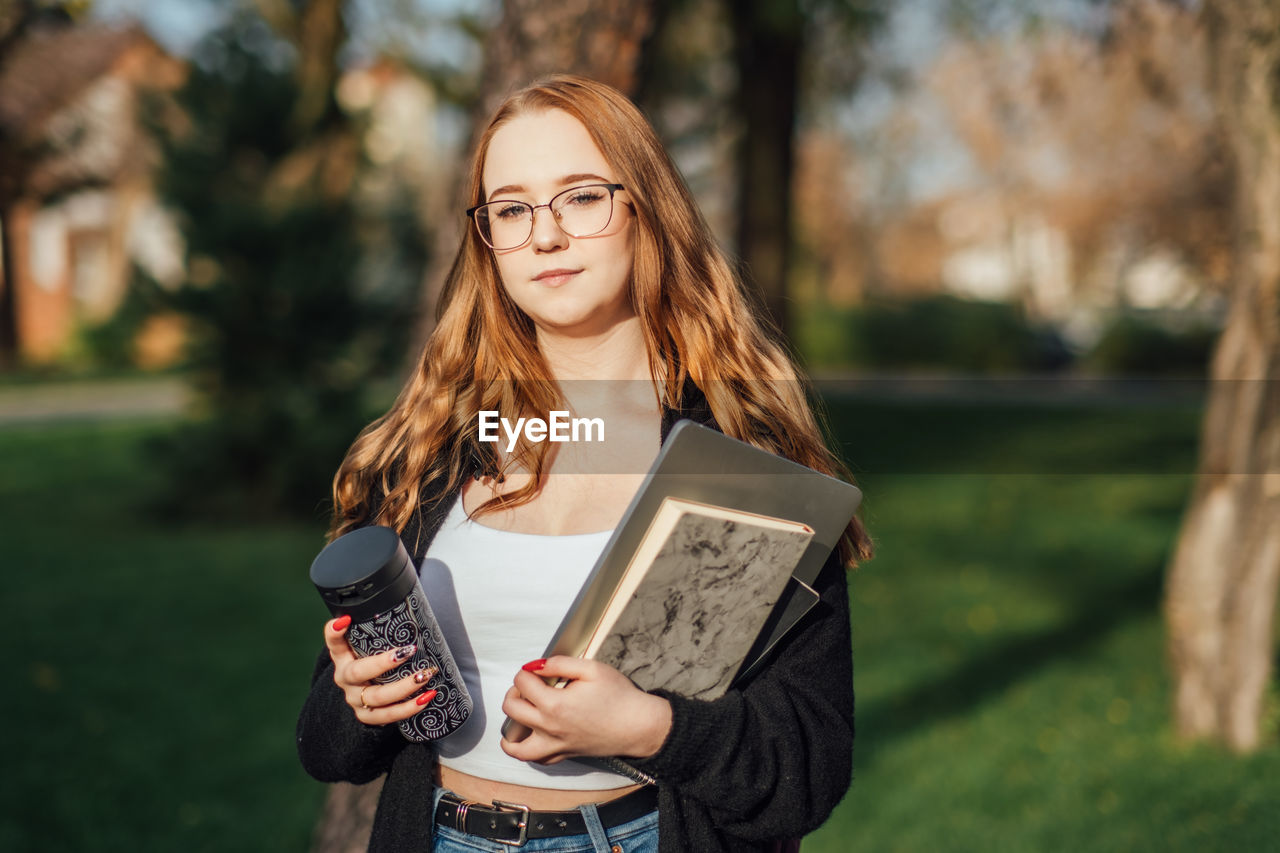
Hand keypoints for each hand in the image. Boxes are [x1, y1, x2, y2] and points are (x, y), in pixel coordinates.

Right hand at [323, 615, 438, 725]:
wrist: (367, 695)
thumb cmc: (374, 662)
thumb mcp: (370, 646)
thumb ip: (379, 631)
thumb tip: (408, 604)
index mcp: (343, 657)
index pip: (334, 642)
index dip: (335, 632)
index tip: (345, 620)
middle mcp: (345, 678)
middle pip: (358, 672)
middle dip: (383, 663)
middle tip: (408, 651)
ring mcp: (355, 699)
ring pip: (377, 697)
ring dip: (404, 687)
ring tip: (424, 676)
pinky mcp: (367, 716)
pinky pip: (388, 715)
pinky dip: (409, 708)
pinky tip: (426, 698)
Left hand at [499, 656, 671, 764]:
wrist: (638, 725)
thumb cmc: (619, 697)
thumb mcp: (592, 669)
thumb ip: (560, 663)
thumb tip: (536, 666)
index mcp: (555, 704)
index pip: (523, 683)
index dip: (526, 671)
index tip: (537, 669)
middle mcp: (550, 728)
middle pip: (512, 709)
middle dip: (515, 691)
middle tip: (529, 685)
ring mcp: (555, 745)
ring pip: (516, 745)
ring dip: (510, 728)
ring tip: (520, 713)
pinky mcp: (564, 754)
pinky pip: (536, 759)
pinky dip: (526, 750)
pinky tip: (532, 735)